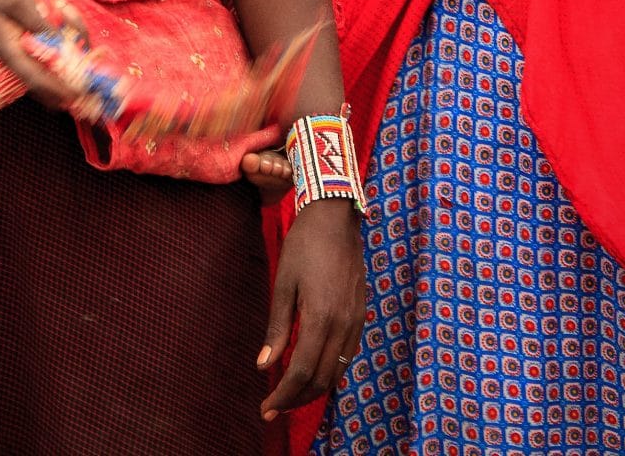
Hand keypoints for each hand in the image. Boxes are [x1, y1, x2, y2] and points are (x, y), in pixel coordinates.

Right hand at [0, 0, 86, 110]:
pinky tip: (65, 12)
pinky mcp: (29, 40)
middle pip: (46, 76)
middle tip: (83, 37)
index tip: (76, 94)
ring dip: (70, 47)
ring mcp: (23, 49)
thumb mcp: (17, 0)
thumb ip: (38, 23)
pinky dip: (65, 37)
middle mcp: (17, 56)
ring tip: (67, 10)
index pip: (34, 79)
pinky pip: (51, 48)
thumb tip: (60, 45)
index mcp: (9, 51)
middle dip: (71, 66)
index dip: (56, 89)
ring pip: (51, 63)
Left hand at [256, 198, 365, 420]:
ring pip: (336, 371)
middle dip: (296, 398)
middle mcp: (343, 324)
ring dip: (313, 388)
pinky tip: (311, 368)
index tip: (265, 407)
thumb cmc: (304, 245)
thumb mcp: (283, 283)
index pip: (301, 372)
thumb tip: (263, 366)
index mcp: (321, 316)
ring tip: (290, 392)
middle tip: (274, 404)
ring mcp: (356, 320)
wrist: (336, 217)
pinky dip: (328, 370)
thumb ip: (277, 328)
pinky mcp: (361, 315)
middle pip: (321, 379)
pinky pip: (346, 355)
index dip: (283, 395)